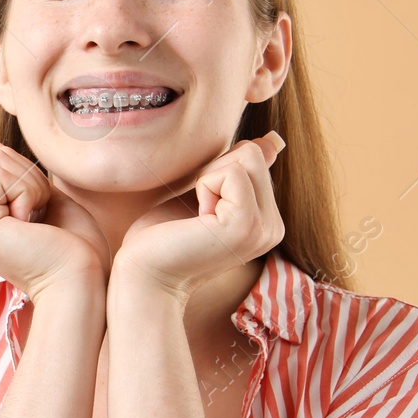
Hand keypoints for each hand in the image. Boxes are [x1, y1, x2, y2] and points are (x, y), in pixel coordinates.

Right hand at [0, 136, 110, 302]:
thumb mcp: (44, 199)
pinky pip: (1, 175)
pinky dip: (29, 194)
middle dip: (31, 181)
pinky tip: (31, 227)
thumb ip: (16, 175)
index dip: (31, 179)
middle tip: (41, 222)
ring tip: (37, 226)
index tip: (42, 218)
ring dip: (32, 189)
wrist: (83, 281)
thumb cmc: (75, 248)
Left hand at [113, 131, 286, 300]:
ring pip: (246, 157)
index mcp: (267, 221)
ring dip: (208, 179)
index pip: (255, 158)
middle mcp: (274, 228)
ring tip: (197, 218)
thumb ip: (236, 172)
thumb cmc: (161, 238)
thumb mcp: (203, 196)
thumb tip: (273, 140)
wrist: (143, 276)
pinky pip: (232, 172)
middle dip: (213, 172)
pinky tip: (197, 220)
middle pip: (253, 153)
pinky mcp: (247, 226)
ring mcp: (265, 229)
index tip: (198, 211)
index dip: (215, 172)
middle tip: (195, 214)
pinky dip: (204, 187)